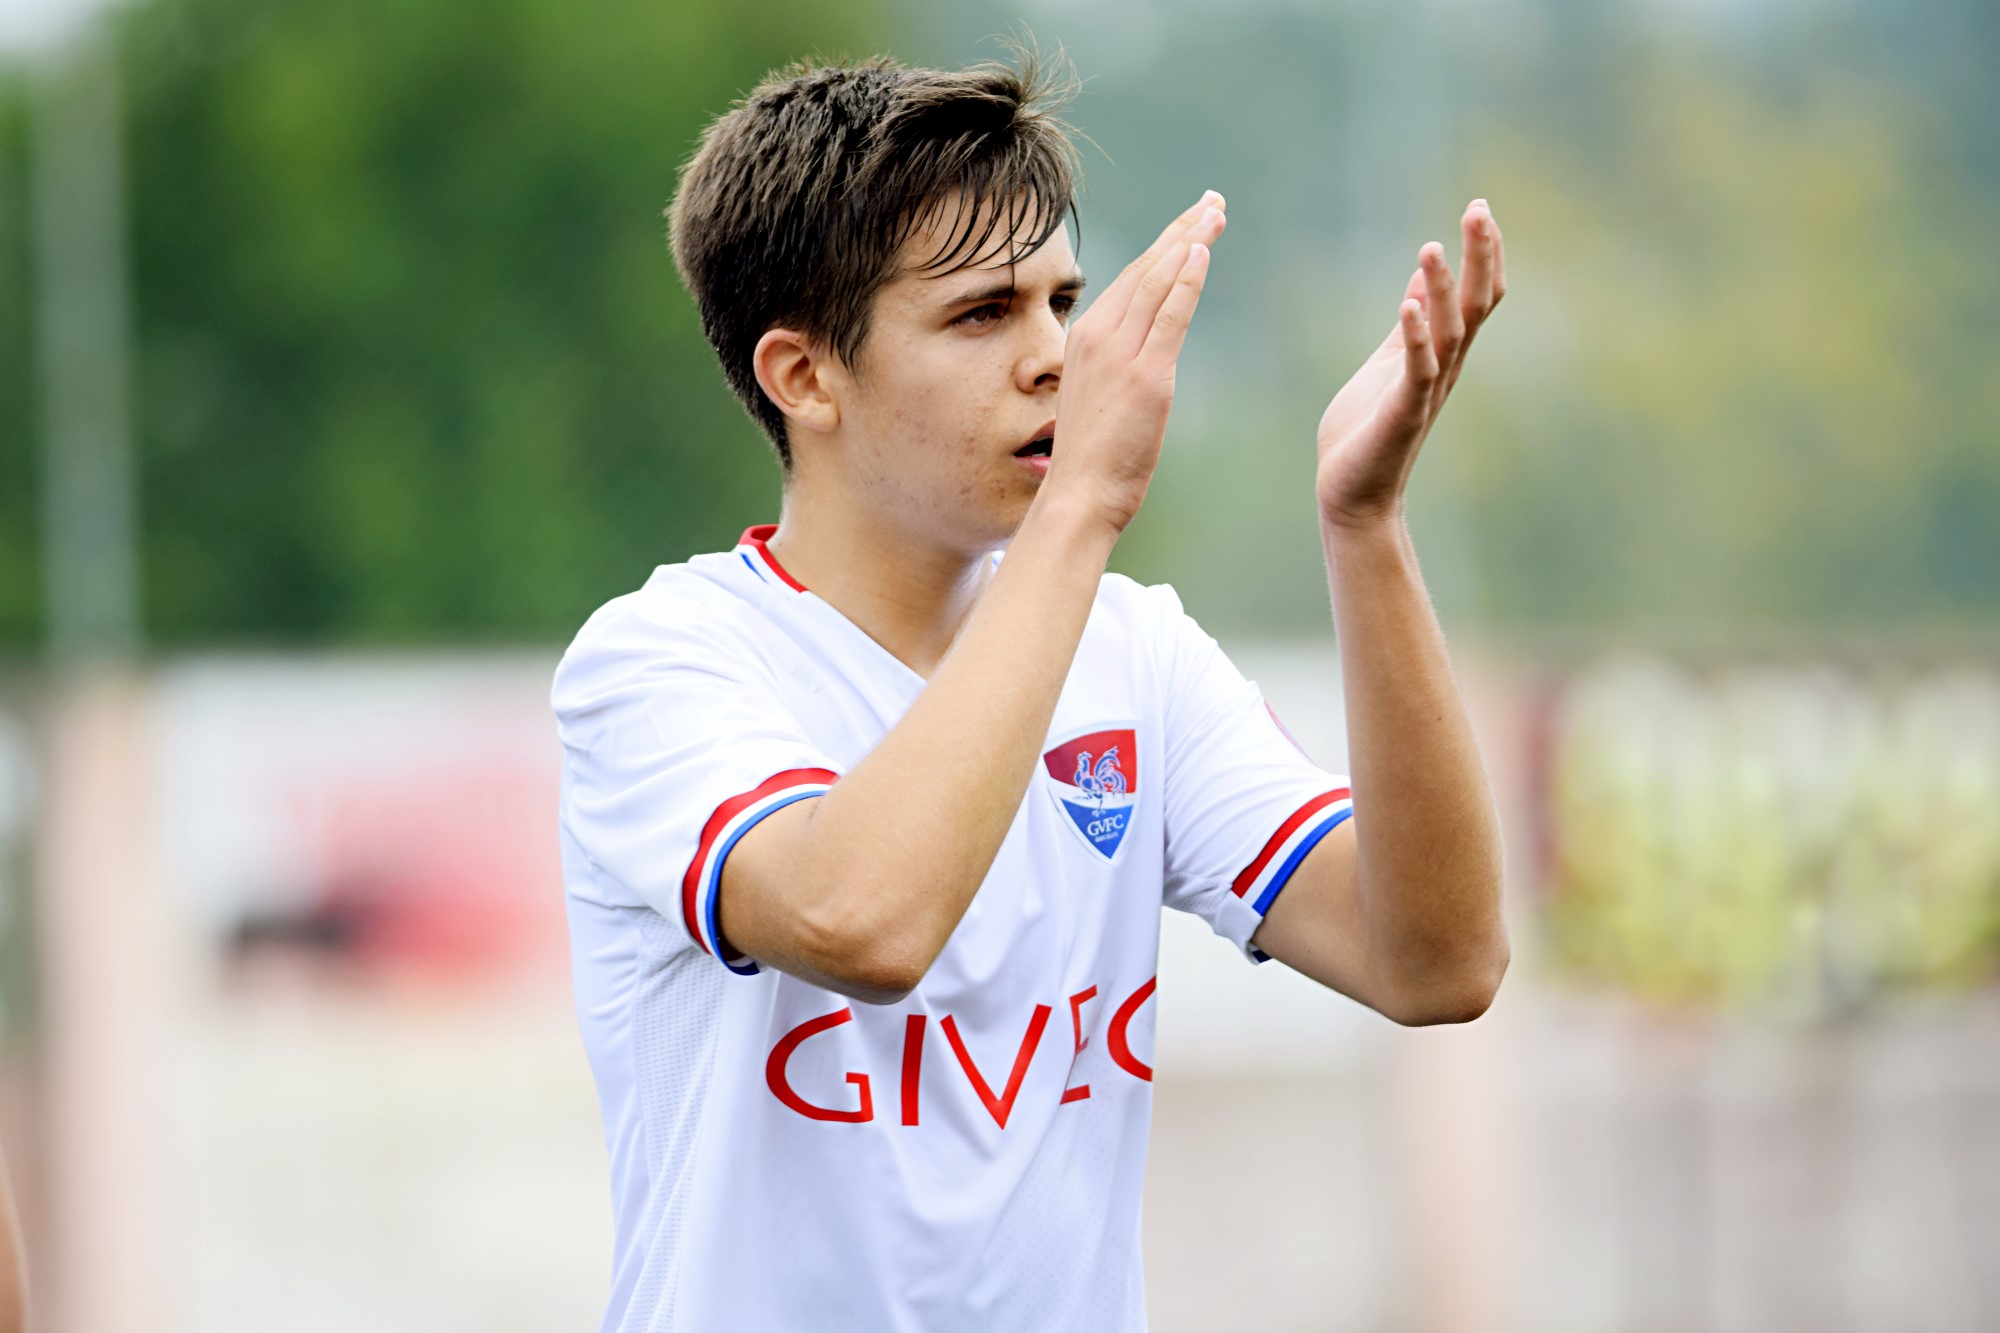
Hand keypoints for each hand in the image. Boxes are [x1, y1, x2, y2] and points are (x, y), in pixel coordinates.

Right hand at [1045, 190, 1228, 532]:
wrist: (1078, 494)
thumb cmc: (1090, 459)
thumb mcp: (1098, 399)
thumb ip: (1118, 368)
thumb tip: (1144, 361)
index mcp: (1086, 338)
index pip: (1132, 280)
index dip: (1163, 248)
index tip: (1190, 225)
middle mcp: (1098, 335)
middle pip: (1146, 269)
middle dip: (1181, 231)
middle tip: (1212, 203)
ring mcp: (1120, 353)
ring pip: (1158, 281)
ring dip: (1190, 242)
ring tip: (1216, 214)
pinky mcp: (1145, 375)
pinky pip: (1170, 315)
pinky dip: (1186, 280)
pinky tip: (1202, 252)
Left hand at [1315, 199, 1505, 529]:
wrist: (1352, 494)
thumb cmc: (1366, 432)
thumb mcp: (1386, 366)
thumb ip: (1406, 329)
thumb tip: (1418, 285)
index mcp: (1440, 354)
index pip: (1474, 296)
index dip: (1482, 254)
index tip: (1479, 207)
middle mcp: (1444, 368)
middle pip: (1474, 304)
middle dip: (1479, 257)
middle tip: (1478, 209)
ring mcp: (1426, 390)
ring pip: (1448, 332)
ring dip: (1441, 289)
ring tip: (1431, 247)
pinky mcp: (1402, 413)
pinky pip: (1416, 371)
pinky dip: (1414, 337)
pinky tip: (1406, 305)